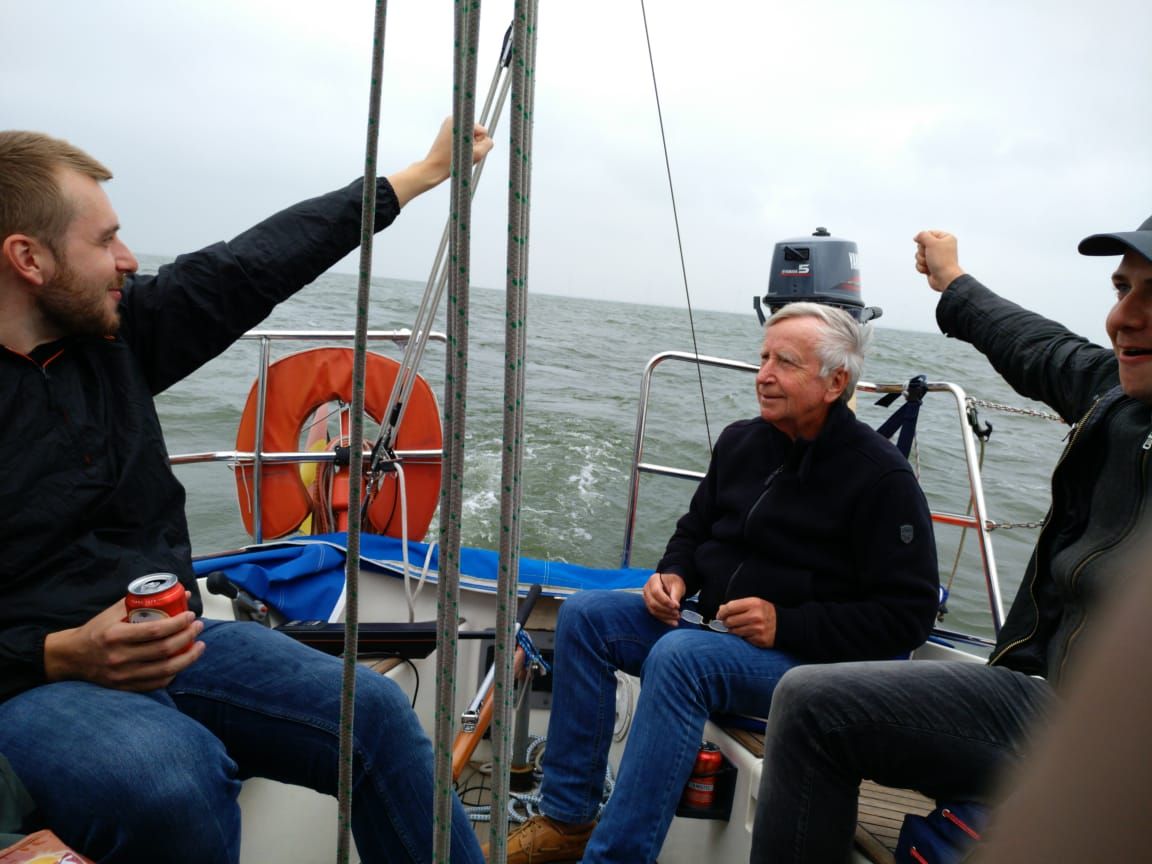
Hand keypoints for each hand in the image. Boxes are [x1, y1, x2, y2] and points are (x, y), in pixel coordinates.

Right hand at [43, 594, 203, 691]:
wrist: (71, 657)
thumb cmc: (96, 631)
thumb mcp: (113, 612)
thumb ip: (144, 602)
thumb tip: (180, 594)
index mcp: (115, 636)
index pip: (155, 630)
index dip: (178, 623)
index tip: (190, 615)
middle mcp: (119, 657)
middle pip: (163, 650)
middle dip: (187, 637)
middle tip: (198, 627)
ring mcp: (122, 676)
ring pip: (165, 670)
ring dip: (188, 657)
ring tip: (200, 645)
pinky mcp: (125, 688)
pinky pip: (156, 684)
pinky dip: (173, 673)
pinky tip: (182, 662)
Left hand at [388, 116, 494, 206]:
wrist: (434, 168)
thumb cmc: (452, 162)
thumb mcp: (477, 154)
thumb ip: (488, 144)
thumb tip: (488, 140)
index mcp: (461, 122)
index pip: (483, 131)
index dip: (480, 143)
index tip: (470, 150)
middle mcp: (454, 119)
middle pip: (476, 132)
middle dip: (474, 144)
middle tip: (463, 154)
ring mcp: (449, 124)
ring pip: (469, 135)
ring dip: (468, 145)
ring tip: (458, 153)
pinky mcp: (446, 130)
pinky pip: (462, 137)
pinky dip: (462, 145)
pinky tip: (455, 151)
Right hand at [643, 572, 684, 625]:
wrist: (671, 583)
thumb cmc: (674, 582)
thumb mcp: (677, 585)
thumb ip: (675, 595)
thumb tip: (675, 606)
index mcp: (653, 580)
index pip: (656, 592)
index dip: (666, 601)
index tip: (676, 606)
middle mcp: (647, 589)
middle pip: (653, 603)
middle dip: (666, 610)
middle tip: (677, 613)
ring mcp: (647, 598)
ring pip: (653, 610)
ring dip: (666, 616)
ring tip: (677, 617)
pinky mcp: (650, 606)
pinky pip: (656, 614)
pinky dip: (665, 619)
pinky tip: (673, 622)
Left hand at [716, 597, 776, 646]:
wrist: (783, 625)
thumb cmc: (764, 612)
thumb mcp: (754, 603)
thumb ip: (737, 605)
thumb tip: (721, 610)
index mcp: (754, 603)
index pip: (729, 608)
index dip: (721, 612)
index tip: (720, 615)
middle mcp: (756, 616)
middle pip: (729, 621)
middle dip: (726, 622)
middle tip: (727, 622)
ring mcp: (758, 629)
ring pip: (734, 632)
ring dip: (733, 630)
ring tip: (737, 627)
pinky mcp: (759, 640)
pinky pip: (742, 639)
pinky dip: (742, 637)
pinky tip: (747, 633)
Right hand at [913, 230, 965, 292]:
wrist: (945, 278)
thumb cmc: (942, 260)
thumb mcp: (932, 243)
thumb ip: (923, 235)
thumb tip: (916, 237)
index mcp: (946, 238)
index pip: (929, 233)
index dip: (924, 240)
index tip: (928, 245)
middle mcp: (941, 247)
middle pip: (922, 245)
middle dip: (922, 252)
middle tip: (929, 256)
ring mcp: (935, 257)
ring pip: (919, 255)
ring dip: (922, 260)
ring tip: (930, 264)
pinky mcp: (930, 265)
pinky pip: (919, 263)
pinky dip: (922, 267)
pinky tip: (928, 270)